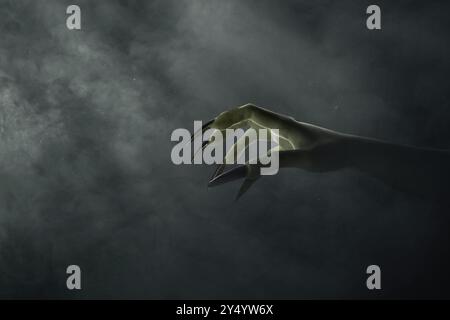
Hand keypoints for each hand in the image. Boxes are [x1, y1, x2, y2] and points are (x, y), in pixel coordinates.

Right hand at [193, 104, 348, 198]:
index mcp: (280, 122)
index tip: (208, 131)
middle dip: (219, 134)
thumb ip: (276, 163)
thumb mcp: (305, 159)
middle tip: (199, 147)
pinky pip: (257, 152)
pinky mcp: (282, 147)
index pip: (247, 112)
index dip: (226, 118)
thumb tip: (245, 170)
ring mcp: (278, 137)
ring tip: (212, 165)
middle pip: (241, 124)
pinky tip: (237, 176)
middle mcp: (276, 126)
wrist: (351, 154)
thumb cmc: (332, 153)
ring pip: (246, 139)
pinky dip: (245, 161)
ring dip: (229, 150)